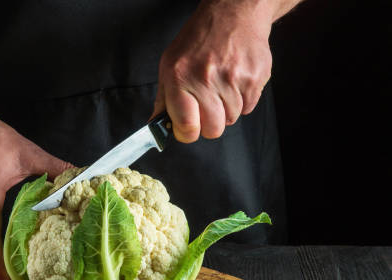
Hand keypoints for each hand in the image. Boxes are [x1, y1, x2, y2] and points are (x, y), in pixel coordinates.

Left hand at [152, 0, 274, 141]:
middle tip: (207, 107)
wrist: (233, 14)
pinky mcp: (255, 78)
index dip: (187, 133)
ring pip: (231, 119)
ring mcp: (233, 78)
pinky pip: (248, 109)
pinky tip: (235, 81)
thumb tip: (157, 126)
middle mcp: (206, 78)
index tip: (188, 129)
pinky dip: (242, 101)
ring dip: (226, 110)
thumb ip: (163, 99)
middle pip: (213, 129)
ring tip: (221, 86)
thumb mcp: (169, 65)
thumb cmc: (198, 40)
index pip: (187, 126)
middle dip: (209, 124)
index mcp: (180, 77)